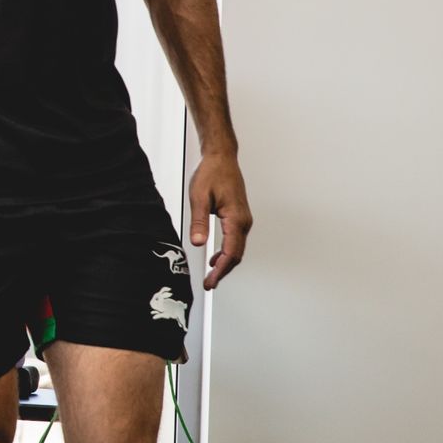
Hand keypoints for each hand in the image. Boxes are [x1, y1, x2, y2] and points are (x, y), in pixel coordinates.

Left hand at [188, 151, 251, 289]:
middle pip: (236, 255)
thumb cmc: (212, 174)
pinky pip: (235, 240)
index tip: (210, 281)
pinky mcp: (239, 217)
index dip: (220, 271)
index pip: (230, 253)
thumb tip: (198, 243)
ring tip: (212, 275)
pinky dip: (226, 252)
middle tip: (209, 283)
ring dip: (225, 263)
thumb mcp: (199, 197)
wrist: (221, 159)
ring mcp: (243, 220)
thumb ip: (199, 222)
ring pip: (237, 249)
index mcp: (236, 219)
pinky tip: (215, 257)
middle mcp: (244, 221)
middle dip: (223, 272)